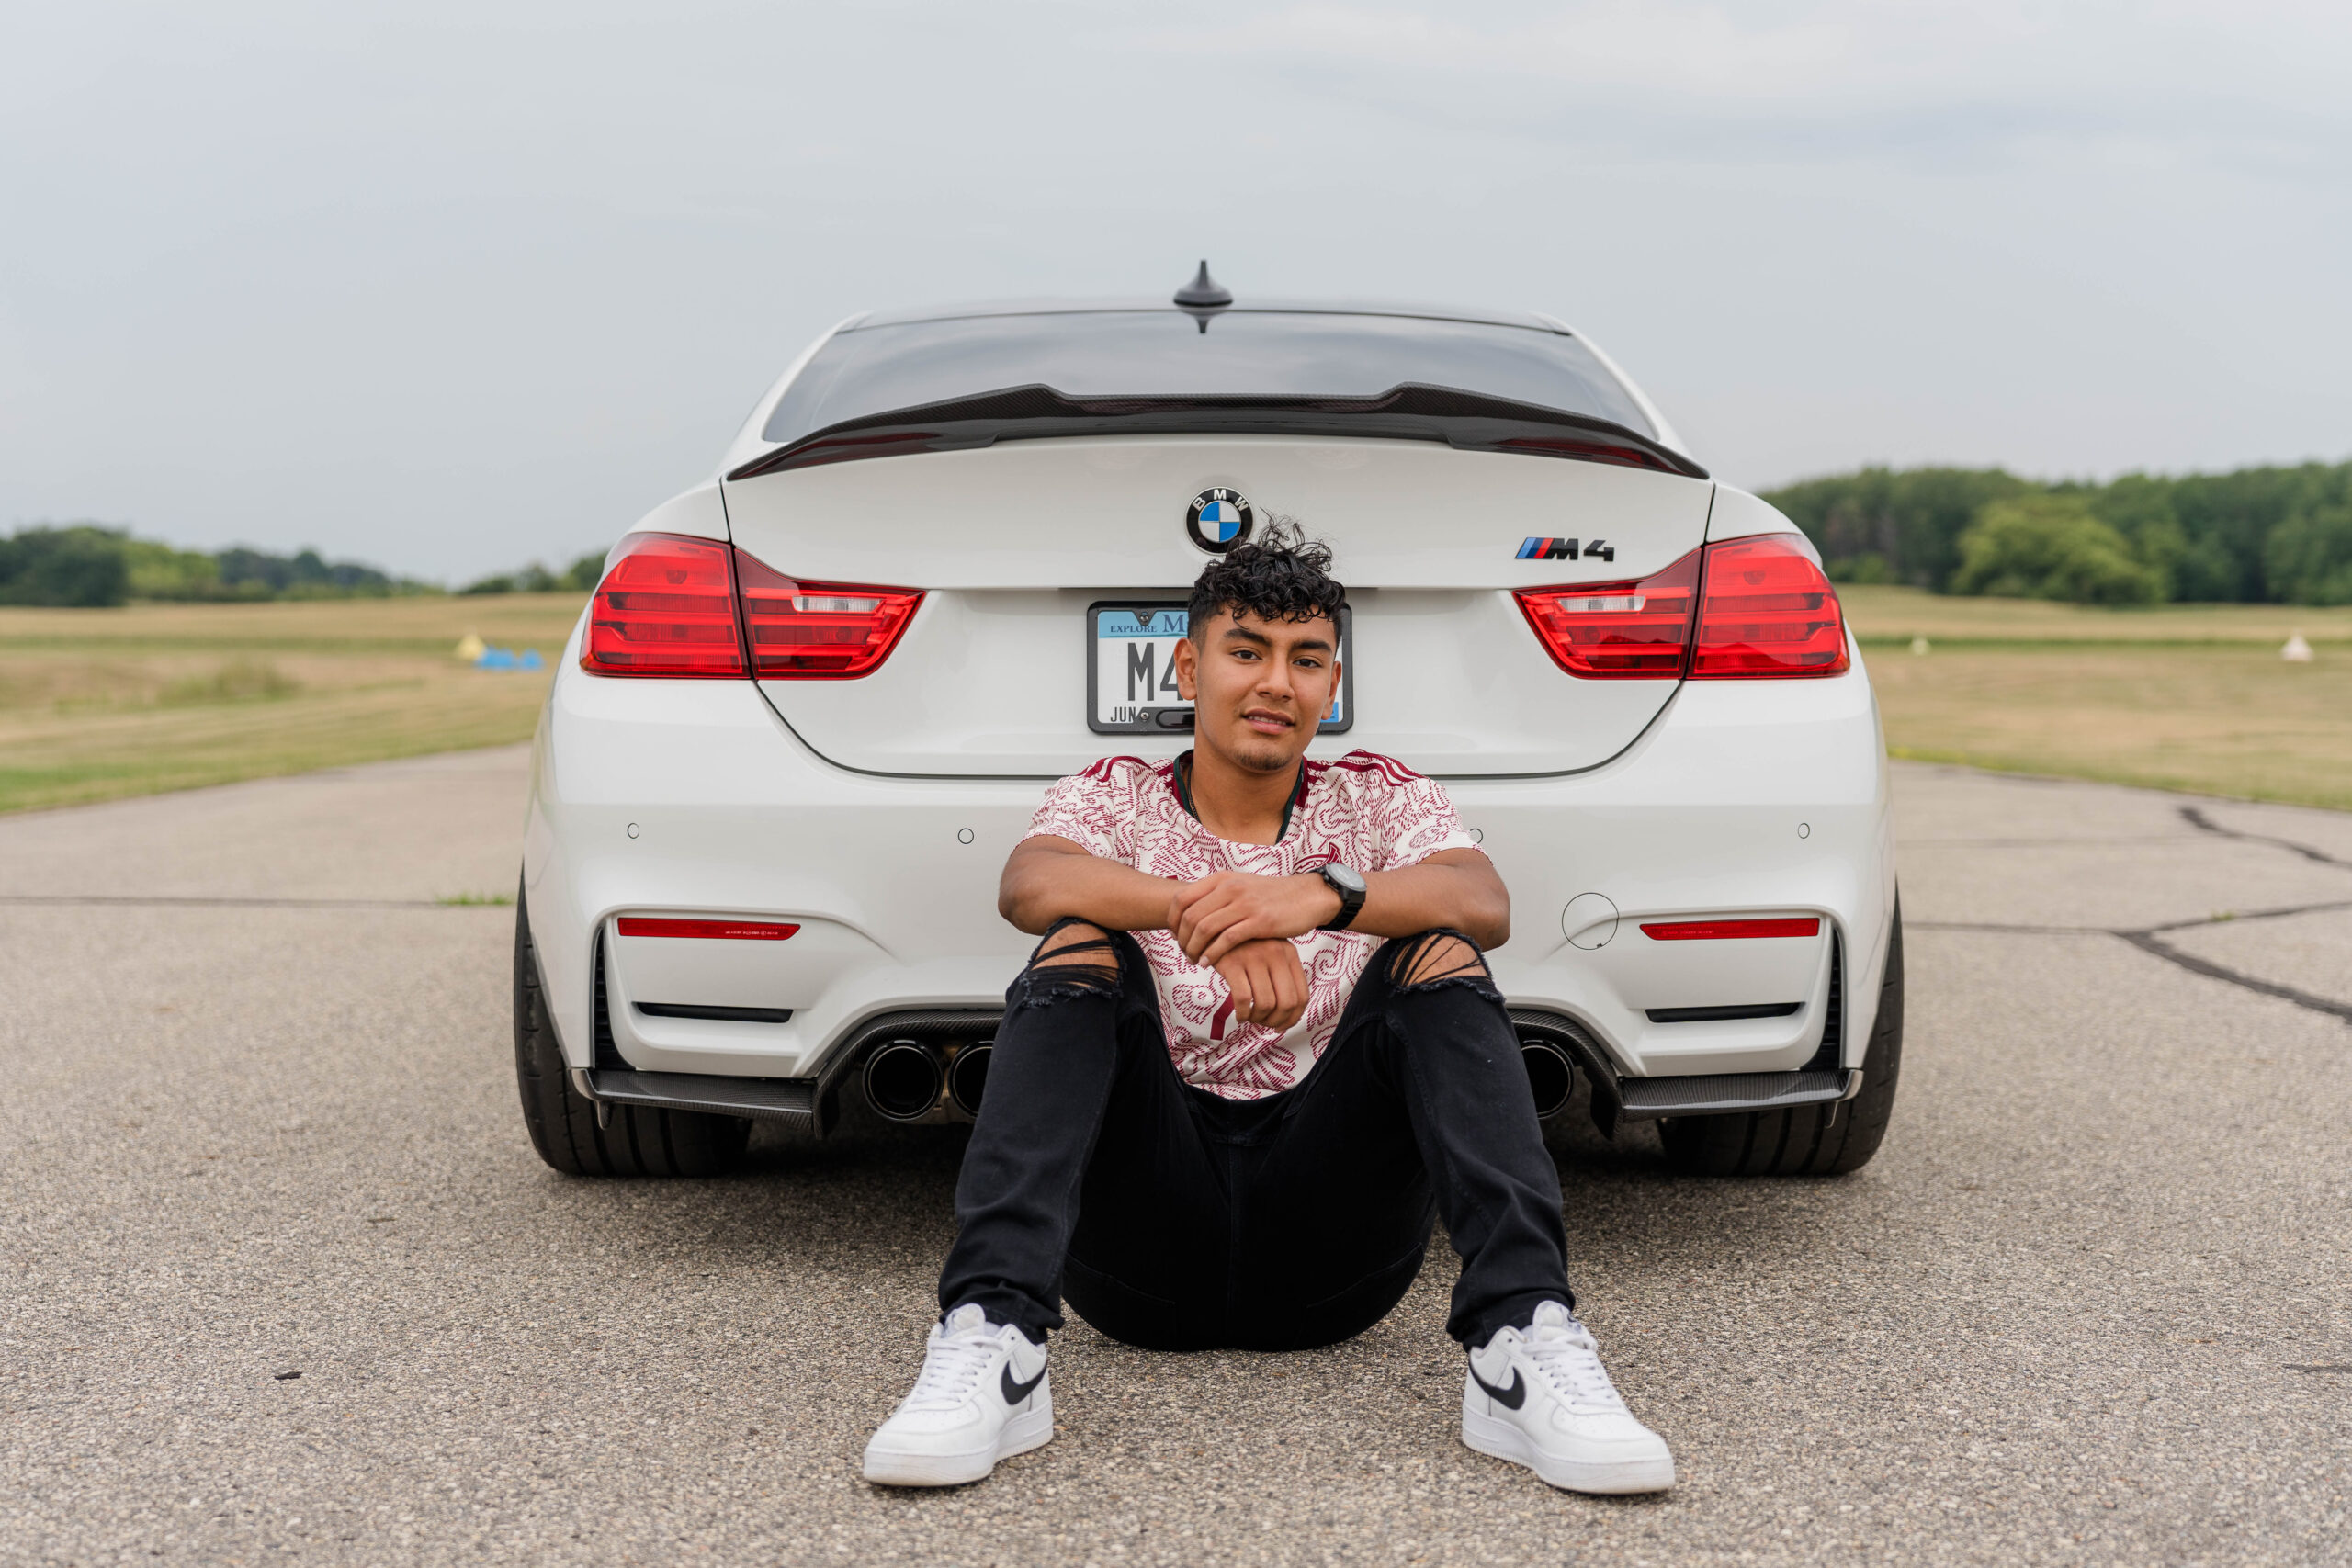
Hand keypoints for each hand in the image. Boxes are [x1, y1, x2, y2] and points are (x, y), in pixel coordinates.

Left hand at [1168, 871, 1342, 967]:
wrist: (1307, 896)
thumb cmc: (1271, 896)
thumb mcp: (1240, 886)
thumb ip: (1216, 896)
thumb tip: (1190, 913)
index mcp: (1222, 879)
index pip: (1182, 898)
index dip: (1172, 921)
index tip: (1175, 936)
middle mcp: (1230, 888)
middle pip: (1189, 916)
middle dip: (1181, 939)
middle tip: (1184, 953)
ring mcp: (1245, 904)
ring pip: (1205, 929)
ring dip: (1194, 949)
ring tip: (1194, 961)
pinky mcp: (1259, 922)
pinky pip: (1227, 940)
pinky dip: (1213, 954)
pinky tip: (1209, 963)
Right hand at [1214, 938, 1310, 1033]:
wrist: (1215, 927)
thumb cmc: (1244, 946)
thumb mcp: (1270, 953)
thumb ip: (1282, 976)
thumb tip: (1287, 1017)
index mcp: (1289, 953)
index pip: (1302, 996)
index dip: (1293, 1018)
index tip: (1281, 1026)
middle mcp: (1275, 954)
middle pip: (1286, 1003)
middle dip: (1276, 1021)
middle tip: (1264, 1024)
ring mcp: (1254, 957)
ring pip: (1265, 1004)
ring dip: (1258, 1019)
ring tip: (1250, 1017)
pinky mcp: (1232, 963)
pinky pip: (1243, 999)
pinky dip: (1243, 1014)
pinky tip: (1239, 1015)